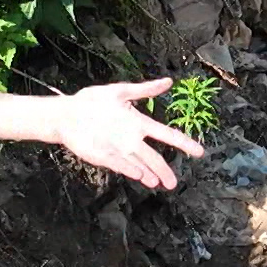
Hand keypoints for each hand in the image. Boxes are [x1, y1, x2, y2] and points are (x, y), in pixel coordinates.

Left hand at [45, 78, 204, 189]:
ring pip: (139, 165)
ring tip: (158, 183)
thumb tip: (168, 81)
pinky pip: (119, 165)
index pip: (166, 135)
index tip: (199, 151)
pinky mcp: (104, 157)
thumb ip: (144, 89)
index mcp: (138, 124)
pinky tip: (140, 175)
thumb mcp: (120, 91)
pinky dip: (129, 169)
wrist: (67, 113)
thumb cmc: (92, 101)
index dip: (183, 143)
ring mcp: (118, 150)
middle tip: (173, 184)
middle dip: (164, 170)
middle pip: (153, 157)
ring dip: (149, 173)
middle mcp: (131, 140)